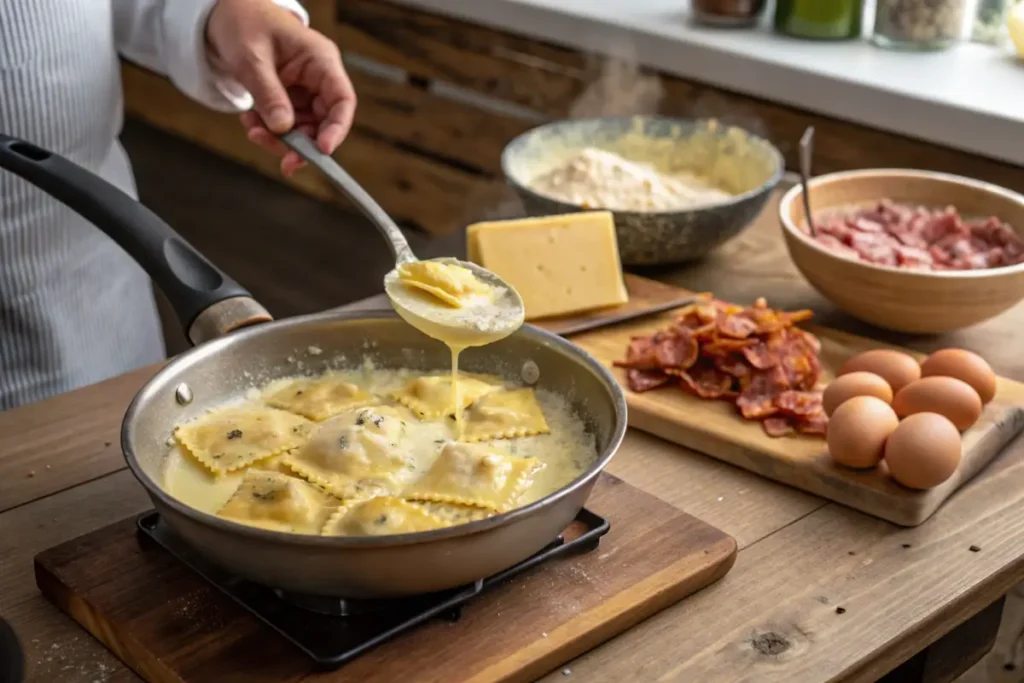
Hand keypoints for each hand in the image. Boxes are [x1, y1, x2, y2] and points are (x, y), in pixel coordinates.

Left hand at [206, 0, 356, 175]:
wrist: (226, 13)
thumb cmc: (243, 23)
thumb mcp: (251, 59)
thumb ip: (268, 94)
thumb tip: (283, 128)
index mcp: (320, 60)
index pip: (342, 100)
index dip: (337, 129)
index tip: (322, 151)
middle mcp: (318, 77)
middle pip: (324, 122)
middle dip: (303, 143)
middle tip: (284, 162)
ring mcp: (304, 89)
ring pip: (304, 128)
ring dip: (280, 139)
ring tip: (252, 130)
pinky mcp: (290, 98)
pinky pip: (287, 124)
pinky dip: (269, 130)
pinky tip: (250, 121)